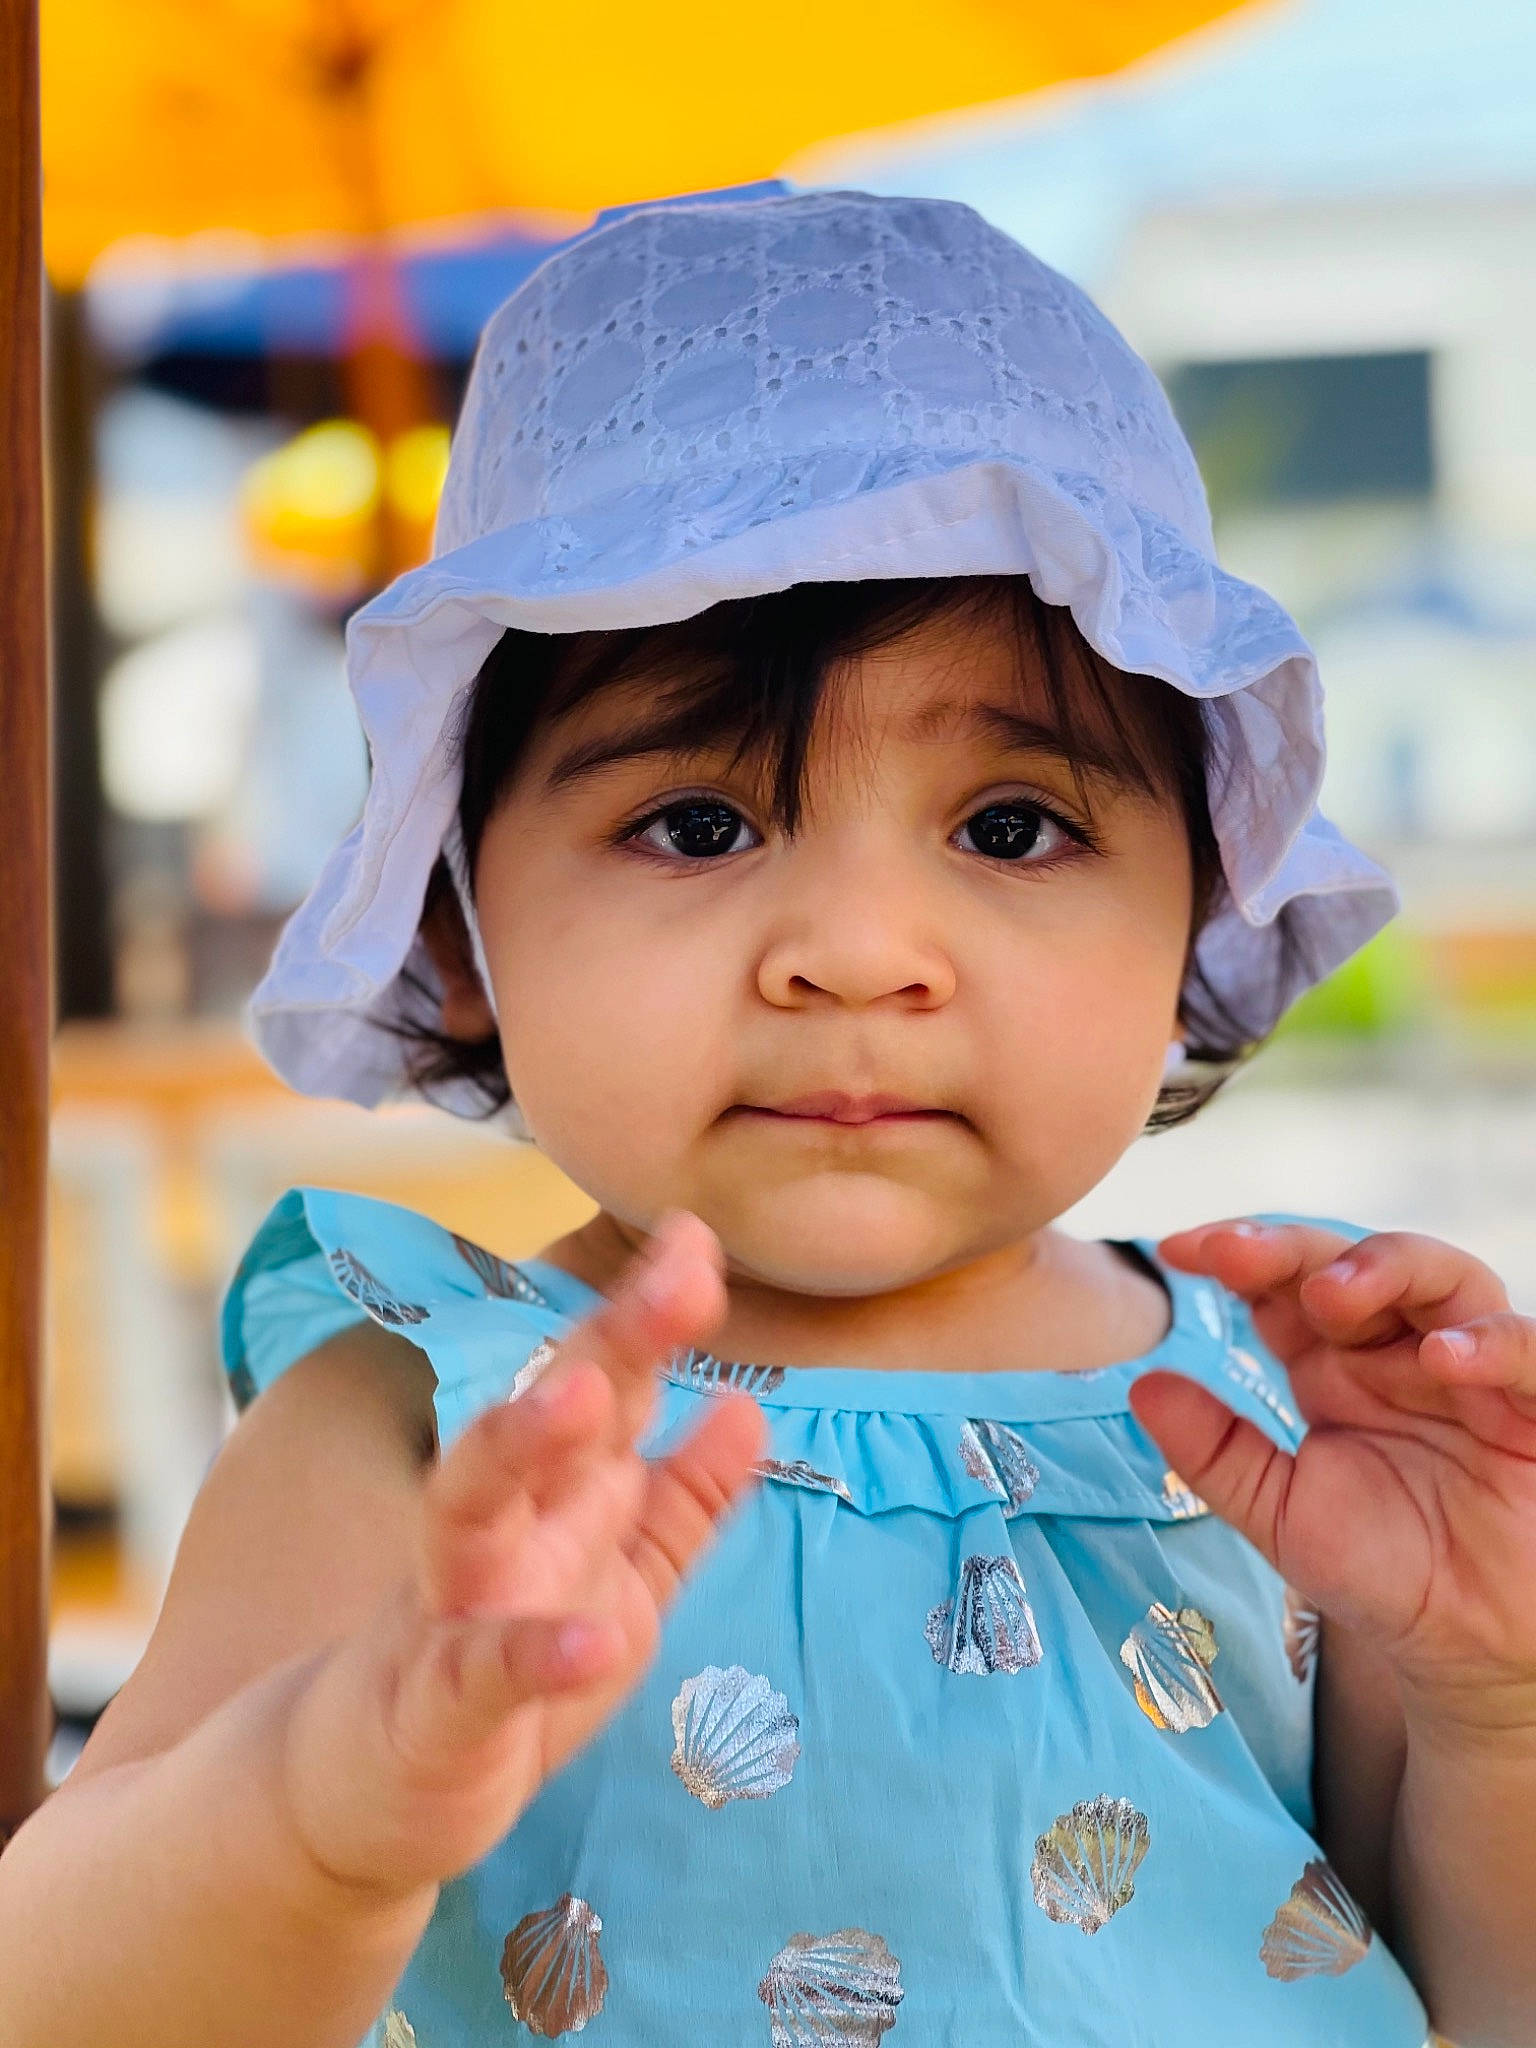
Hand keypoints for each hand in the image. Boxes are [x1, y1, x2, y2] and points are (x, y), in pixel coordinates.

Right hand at [278, 1211, 765, 1902]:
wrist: (363, 1800)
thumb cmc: (504, 1677)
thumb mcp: (620, 1584)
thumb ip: (682, 1501)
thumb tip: (750, 1403)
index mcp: (554, 1497)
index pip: (605, 1382)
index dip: (651, 1312)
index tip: (697, 1235)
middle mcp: (500, 1528)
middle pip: (548, 1413)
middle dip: (610, 1338)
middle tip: (676, 1274)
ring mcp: (453, 1609)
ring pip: (471, 1503)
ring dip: (522, 1442)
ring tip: (583, 1396)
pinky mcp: (431, 1708)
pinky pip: (480, 1673)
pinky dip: (534, 1655)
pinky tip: (590, 1641)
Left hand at [1129, 1221, 1535, 1728]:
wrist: (1463, 1648)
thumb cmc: (1381, 1568)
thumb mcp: (1281, 1512)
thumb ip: (1216, 1451)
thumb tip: (1142, 1383)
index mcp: (1333, 1363)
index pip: (1282, 1284)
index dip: (1234, 1256)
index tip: (1177, 1252)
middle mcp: (1397, 1350)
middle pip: (1352, 1261)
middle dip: (1293, 1248)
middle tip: (1237, 1256)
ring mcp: (1469, 1372)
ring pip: (1443, 1278)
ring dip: (1385, 1269)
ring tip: (1331, 1293)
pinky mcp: (1534, 1407)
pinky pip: (1524, 1352)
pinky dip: (1488, 1343)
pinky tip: (1441, 1356)